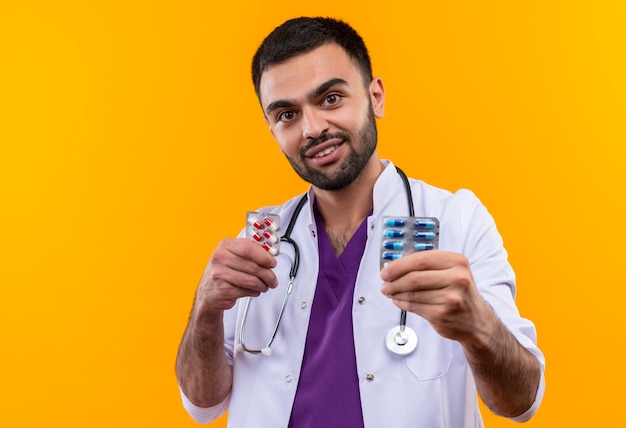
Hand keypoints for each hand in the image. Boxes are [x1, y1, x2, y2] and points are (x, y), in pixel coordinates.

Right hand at [194, 238, 278, 317]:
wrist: (208, 293)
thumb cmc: (223, 272)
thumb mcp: (232, 256)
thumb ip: (250, 252)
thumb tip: (270, 255)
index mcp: (225, 245)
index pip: (248, 248)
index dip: (264, 256)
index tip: (272, 262)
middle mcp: (220, 258)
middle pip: (253, 266)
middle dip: (268, 274)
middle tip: (272, 279)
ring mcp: (219, 274)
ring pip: (252, 280)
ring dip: (263, 285)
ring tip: (264, 286)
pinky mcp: (223, 289)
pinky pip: (247, 291)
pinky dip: (254, 292)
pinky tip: (253, 291)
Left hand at [380, 250, 494, 346]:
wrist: (476, 320)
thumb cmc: (459, 292)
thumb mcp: (452, 271)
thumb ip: (428, 265)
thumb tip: (396, 264)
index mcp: (457, 262)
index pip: (421, 259)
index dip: (399, 265)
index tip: (386, 270)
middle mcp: (457, 278)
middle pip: (414, 277)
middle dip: (394, 280)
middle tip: (384, 282)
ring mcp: (451, 298)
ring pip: (412, 293)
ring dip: (395, 292)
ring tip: (389, 291)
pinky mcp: (442, 314)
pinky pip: (414, 306)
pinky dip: (401, 303)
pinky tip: (398, 300)